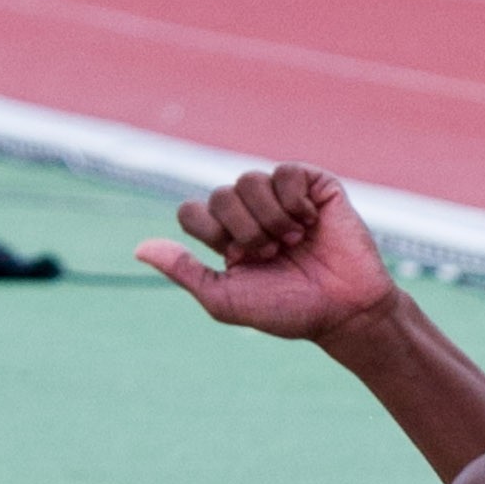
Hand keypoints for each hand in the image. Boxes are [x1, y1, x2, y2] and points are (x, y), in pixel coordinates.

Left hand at [137, 166, 395, 343]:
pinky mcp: (315, 186)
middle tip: (273, 254)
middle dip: (245, 230)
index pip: (192, 211)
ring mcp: (284, 197)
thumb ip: (184, 272)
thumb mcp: (225, 300)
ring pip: (250, 180)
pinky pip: (286, 172)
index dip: (212, 232)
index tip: (240, 259)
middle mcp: (252, 212)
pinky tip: (310, 222)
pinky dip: (294, 201)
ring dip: (270, 218)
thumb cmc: (289, 311)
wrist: (345, 311)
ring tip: (294, 241)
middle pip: (220, 195)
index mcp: (227, 236)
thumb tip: (139, 248)